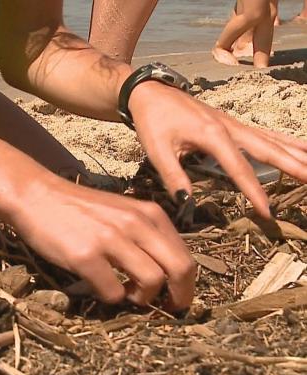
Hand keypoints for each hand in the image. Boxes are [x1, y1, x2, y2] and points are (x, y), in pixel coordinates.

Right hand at [10, 178, 195, 310]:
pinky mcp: (85, 256)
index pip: (185, 255)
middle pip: (179, 269)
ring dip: (143, 298)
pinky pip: (113, 291)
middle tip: (168, 308)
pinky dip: (111, 297)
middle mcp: (135, 224)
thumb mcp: (121, 211)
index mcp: (149, 214)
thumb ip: (144, 234)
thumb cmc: (78, 208)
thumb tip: (165, 272)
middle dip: (179, 296)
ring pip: (151, 282)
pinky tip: (99, 287)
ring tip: (127, 295)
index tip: (176, 296)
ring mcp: (110, 240)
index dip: (186, 284)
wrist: (36, 195)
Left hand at [130, 82, 306, 217]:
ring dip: (298, 154)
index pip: (239, 169)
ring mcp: (237, 125)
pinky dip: (289, 142)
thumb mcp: (156, 150)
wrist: (152, 92)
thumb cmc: (153, 120)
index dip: (254, 192)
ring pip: (274, 141)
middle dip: (295, 167)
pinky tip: (305, 150)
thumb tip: (186, 202)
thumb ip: (173, 176)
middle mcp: (232, 128)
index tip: (267, 212)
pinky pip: (268, 135)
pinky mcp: (236, 125)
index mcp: (213, 135)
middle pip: (270, 151)